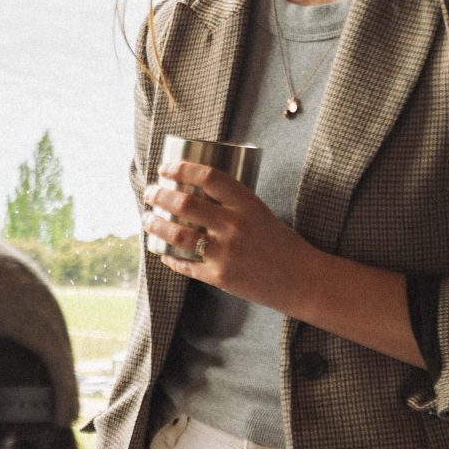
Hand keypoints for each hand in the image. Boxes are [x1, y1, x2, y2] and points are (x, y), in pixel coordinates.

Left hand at [145, 161, 320, 313]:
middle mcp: (234, 226)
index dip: (182, 169)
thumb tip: (197, 194)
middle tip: (150, 193)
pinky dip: (169, 257)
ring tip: (146, 219)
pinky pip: (184, 264)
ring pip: (176, 234)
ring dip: (155, 224)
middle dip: (159, 195)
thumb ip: (232, 206)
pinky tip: (163, 252)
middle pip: (185, 204)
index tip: (165, 168)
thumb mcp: (261, 214)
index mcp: (248, 205)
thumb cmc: (281, 244)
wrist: (302, 280)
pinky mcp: (218, 277)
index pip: (208, 178)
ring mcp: (225, 253)